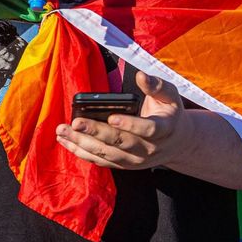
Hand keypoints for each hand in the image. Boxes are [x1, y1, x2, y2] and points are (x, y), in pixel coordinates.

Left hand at [55, 72, 193, 170]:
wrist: (178, 143)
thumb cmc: (169, 113)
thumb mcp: (170, 95)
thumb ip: (156, 85)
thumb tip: (141, 76)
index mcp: (164, 129)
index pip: (147, 129)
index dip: (130, 124)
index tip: (111, 117)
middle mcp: (149, 149)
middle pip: (121, 142)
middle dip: (96, 132)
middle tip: (76, 122)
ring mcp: (136, 160)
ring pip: (107, 154)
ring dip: (83, 144)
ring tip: (63, 131)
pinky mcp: (124, 165)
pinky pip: (101, 161)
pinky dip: (81, 152)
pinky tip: (66, 141)